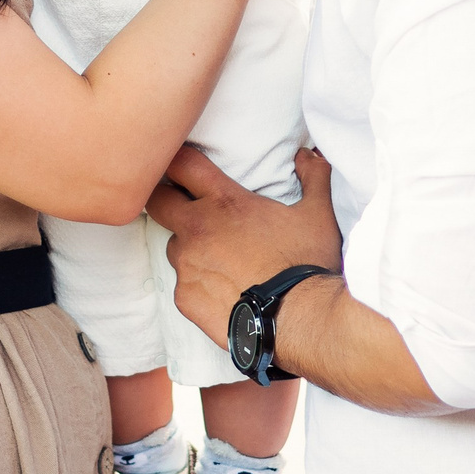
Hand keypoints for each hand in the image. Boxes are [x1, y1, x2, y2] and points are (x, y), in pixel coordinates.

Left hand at [146, 146, 341, 347]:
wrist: (297, 320)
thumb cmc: (305, 263)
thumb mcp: (317, 214)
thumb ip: (313, 177)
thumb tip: (309, 154)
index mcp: (224, 201)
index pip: (181, 163)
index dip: (177, 161)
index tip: (181, 168)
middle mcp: (197, 228)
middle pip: (157, 201)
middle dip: (165, 200)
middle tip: (184, 208)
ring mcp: (187, 263)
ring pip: (174, 246)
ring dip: (189, 249)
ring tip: (220, 262)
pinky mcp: (184, 296)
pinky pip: (183, 284)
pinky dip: (198, 285)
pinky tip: (223, 292)